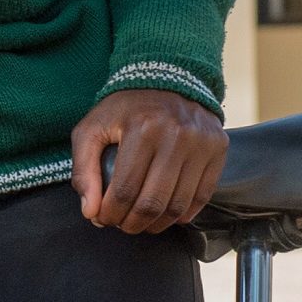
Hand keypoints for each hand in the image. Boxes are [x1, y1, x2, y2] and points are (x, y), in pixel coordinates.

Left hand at [72, 88, 226, 233]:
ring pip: (178, 205)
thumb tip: (90, 212)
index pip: (124, 191)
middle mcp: (175, 135)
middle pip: (153, 203)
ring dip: (157, 224)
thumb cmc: (125, 108)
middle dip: (132, 224)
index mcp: (141, 129)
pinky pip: (202, 196)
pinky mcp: (218, 148)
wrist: (167, 77)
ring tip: (141, 222)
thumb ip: (83, 170)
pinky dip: (183, 214)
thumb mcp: (92, 129)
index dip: (110, 214)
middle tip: (122, 225)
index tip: (102, 218)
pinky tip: (166, 214)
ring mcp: (201, 143)